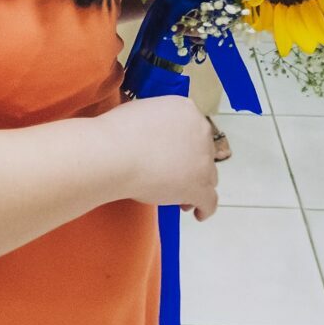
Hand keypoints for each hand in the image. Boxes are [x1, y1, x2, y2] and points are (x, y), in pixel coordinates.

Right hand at [106, 95, 222, 219]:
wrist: (114, 153)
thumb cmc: (118, 133)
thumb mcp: (143, 111)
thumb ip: (160, 122)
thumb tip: (157, 135)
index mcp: (187, 110)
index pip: (195, 131)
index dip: (185, 147)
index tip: (174, 157)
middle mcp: (201, 131)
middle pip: (204, 154)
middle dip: (191, 167)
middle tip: (174, 178)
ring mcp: (203, 161)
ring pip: (209, 178)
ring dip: (197, 186)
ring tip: (181, 198)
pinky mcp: (199, 187)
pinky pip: (210, 202)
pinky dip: (204, 208)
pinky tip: (197, 214)